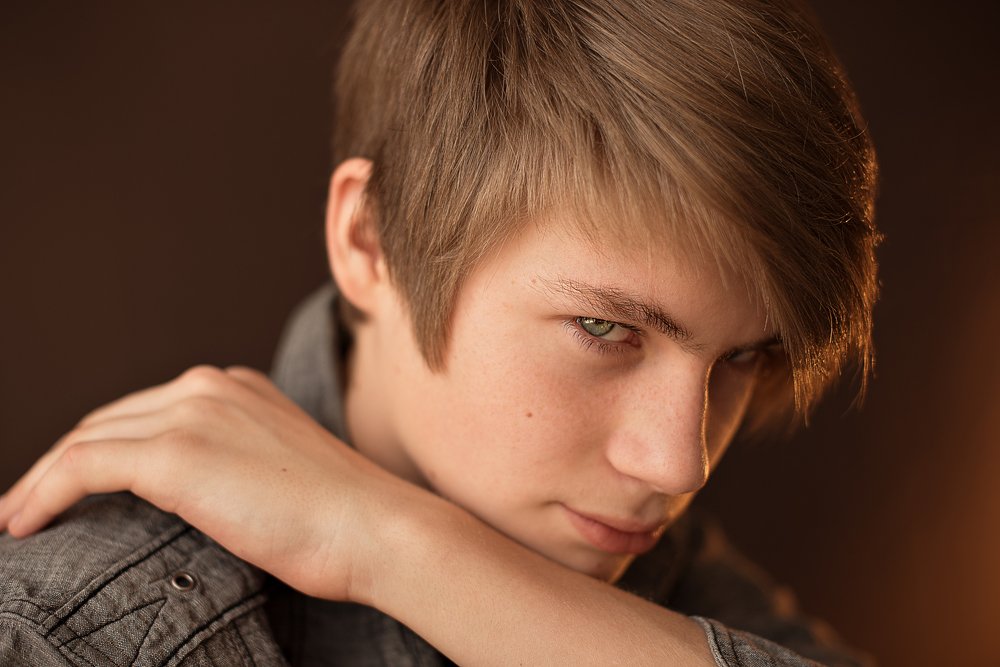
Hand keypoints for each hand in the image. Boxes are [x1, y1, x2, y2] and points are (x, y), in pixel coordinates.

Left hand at [0, 365, 411, 601]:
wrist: (375, 527)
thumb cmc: (342, 519)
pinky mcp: (177, 453)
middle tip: (30, 505)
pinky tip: (21, 524)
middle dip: (63, 461)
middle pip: (108, 418)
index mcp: (238, 387)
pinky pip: (83, 467)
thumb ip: (237, 463)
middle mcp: (212, 386)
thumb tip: (203, 497)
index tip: (74, 488)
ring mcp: (194, 414)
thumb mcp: (282, 474)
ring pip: (86, 439)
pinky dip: (42, 492)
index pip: (146, 410)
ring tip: (17, 518)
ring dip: (41, 479)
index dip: (101, 447)